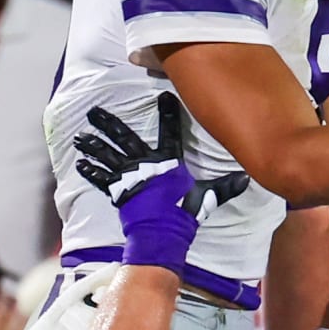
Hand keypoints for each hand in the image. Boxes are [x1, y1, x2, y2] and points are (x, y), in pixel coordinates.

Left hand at [74, 93, 248, 272]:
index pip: (170, 132)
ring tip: (80, 136)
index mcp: (167, 162)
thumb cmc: (184, 213)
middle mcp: (144, 164)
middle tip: (93, 112)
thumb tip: (248, 179)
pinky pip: (101, 179)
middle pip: (124, 138)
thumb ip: (225, 187)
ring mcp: (128, 176)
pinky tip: (80, 164)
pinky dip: (90, 172)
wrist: (162, 233)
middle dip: (108, 124)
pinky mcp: (117, 192)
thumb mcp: (208, 197)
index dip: (168, 113)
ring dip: (92, 145)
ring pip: (106, 155)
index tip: (163, 95)